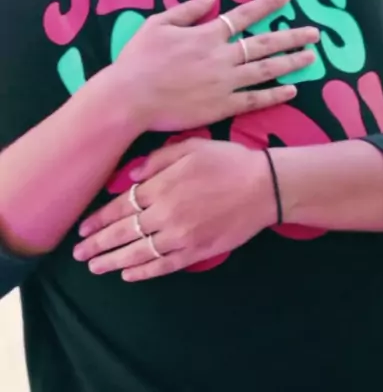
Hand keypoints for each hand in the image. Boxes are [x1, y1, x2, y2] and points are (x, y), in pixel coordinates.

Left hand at [74, 138, 273, 279]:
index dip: (100, 219)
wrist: (263, 186)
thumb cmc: (227, 160)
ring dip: (114, 261)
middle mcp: (166, 214)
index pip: (122, 206)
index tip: (83, 228)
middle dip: (98, 244)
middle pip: (124, 232)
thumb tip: (129, 176)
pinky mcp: (196, 251)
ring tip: (95, 267)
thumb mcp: (190, 147)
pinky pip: (163, 266)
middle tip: (80, 253)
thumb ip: (157, 160)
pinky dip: (143, 272)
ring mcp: (181, 236)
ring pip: (139, 253)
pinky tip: (128, 274)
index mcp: (162, 186)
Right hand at [112, 0, 317, 134]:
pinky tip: (292, 90)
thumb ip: (187, 9)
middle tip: (315, 32)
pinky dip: (274, 94)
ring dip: (291, 62)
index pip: (244, 15)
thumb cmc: (139, 59)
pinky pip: (254, 100)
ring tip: (311, 57)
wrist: (130, 97)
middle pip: (264, 43)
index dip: (267, 5)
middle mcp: (222, 56)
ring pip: (266, 70)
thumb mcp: (158, 24)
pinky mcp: (222, 106)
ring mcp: (225, 83)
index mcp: (207, 34)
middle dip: (292, 36)